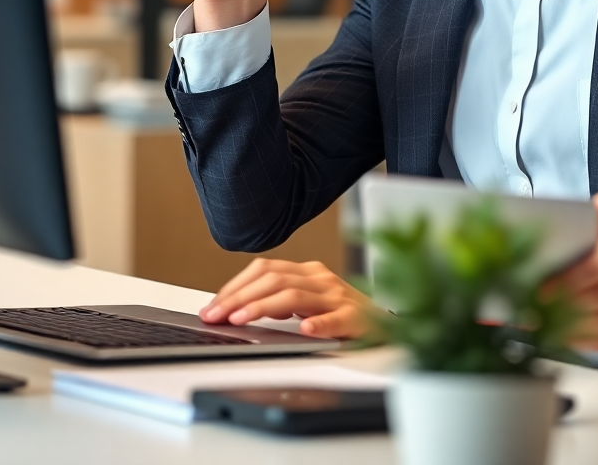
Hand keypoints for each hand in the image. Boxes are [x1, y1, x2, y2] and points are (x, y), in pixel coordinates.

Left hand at [199, 259, 372, 338]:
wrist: (385, 323)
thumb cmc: (342, 311)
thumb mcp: (307, 299)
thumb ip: (278, 299)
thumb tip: (237, 307)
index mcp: (307, 271)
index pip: (265, 269)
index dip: (235, 286)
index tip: (213, 306)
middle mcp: (320, 278)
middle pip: (274, 279)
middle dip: (239, 297)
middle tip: (217, 316)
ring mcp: (338, 296)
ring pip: (296, 295)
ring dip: (264, 307)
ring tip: (242, 320)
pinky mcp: (355, 318)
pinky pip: (336, 318)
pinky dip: (320, 323)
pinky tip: (306, 329)